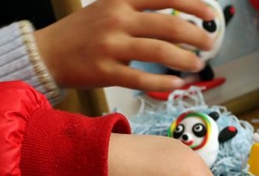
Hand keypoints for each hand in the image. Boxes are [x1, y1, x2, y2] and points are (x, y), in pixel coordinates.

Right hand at [35, 0, 215, 91]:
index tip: (210, 13)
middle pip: (167, 25)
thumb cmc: (84, 32)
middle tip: (210, 43)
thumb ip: (140, 10)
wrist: (48, 53)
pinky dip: (163, 82)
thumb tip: (179, 17)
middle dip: (195, 35)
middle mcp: (117, 20)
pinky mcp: (105, 72)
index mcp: (120, 0)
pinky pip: (141, 78)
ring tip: (198, 64)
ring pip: (158, 52)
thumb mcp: (110, 8)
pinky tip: (177, 84)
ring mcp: (110, 46)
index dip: (192, 4)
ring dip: (185, 59)